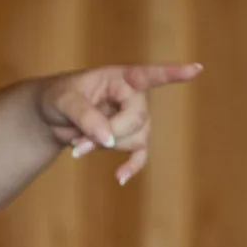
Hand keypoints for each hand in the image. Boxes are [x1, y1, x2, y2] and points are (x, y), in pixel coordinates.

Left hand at [33, 62, 200, 185]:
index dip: (173, 73)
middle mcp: (132, 96)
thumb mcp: (65, 102)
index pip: (149, 75)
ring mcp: (133, 119)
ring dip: (107, 147)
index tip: (197, 68)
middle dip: (110, 133)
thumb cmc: (58, 98)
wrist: (50, 116)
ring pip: (137, 138)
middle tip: (78, 143)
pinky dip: (131, 167)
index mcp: (119, 77)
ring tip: (77, 148)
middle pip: (138, 119)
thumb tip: (108, 139)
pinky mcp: (128, 139)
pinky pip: (140, 155)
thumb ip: (87, 117)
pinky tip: (120, 178)